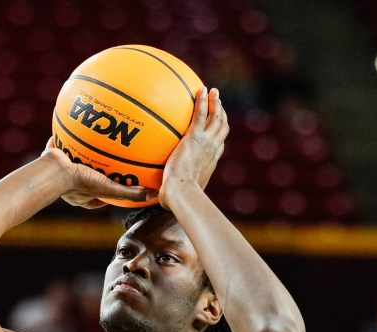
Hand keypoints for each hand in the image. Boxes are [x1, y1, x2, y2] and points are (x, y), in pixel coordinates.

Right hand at [40, 140, 148, 208]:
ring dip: (82, 151)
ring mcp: (60, 170)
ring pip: (74, 160)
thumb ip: (130, 193)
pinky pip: (62, 144)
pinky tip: (77, 123)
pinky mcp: (52, 156)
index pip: (99, 195)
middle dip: (96, 169)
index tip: (118, 183)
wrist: (53, 171)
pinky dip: (68, 136)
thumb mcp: (110, 189)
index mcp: (82, 195)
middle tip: (106, 160)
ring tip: (92, 139)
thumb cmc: (80, 183)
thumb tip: (153, 196)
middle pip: (87, 176)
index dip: (109, 190)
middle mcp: (71, 184)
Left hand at [159, 87, 227, 209]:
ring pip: (216, 118)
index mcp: (210, 162)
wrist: (181, 191)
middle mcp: (212, 150)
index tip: (215, 129)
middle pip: (221, 127)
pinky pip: (201, 114)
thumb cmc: (177, 197)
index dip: (219, 136)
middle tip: (218, 102)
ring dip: (216, 103)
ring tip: (213, 92)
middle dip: (221, 114)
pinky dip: (203, 101)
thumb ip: (168, 190)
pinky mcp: (195, 136)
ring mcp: (206, 142)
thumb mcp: (176, 192)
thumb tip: (155, 196)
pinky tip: (200, 90)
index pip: (218, 146)